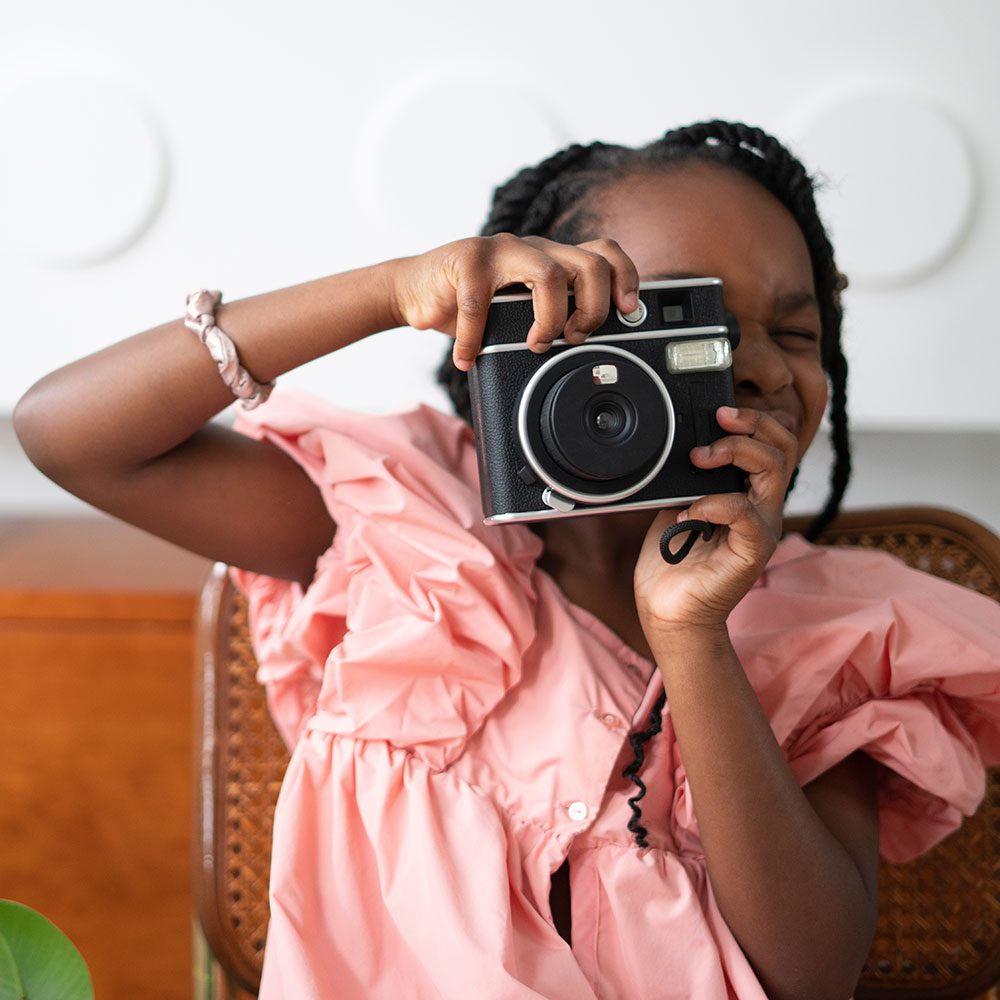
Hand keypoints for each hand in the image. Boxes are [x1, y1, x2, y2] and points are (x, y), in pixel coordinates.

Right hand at [389, 233, 640, 370]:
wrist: (415, 291)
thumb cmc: (470, 306)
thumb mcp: (517, 314)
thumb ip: (548, 320)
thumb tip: (586, 355)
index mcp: (551, 259)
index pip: (604, 253)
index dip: (625, 278)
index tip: (628, 312)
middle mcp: (533, 248)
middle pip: (588, 263)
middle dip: (592, 309)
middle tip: (573, 338)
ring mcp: (500, 249)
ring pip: (549, 273)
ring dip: (549, 318)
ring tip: (535, 344)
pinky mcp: (465, 258)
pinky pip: (479, 300)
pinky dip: (474, 338)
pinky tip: (467, 357)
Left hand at [633, 405, 797, 637]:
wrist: (668, 610)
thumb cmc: (671, 561)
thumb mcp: (675, 502)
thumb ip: (686, 476)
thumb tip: (679, 444)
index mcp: (747, 492)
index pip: (772, 443)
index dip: (754, 419)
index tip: (718, 410)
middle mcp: (761, 507)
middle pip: (783, 446)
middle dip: (752, 423)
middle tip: (717, 421)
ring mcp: (761, 528)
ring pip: (773, 469)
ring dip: (735, 452)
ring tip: (701, 458)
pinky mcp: (752, 551)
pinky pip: (746, 512)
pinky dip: (715, 502)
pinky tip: (689, 512)